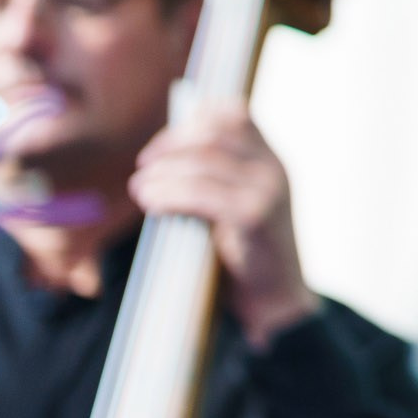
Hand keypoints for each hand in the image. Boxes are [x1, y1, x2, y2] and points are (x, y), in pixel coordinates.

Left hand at [130, 103, 320, 349]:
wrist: (276, 303)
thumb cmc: (246, 258)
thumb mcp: (237, 208)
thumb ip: (216, 181)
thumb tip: (164, 160)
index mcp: (271, 162)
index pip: (237, 114)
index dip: (197, 118)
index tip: (165, 144)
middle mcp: (274, 169)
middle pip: (215, 132)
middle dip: (172, 144)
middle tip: (144, 166)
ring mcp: (269, 191)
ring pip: (204, 161)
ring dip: (163, 172)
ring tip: (141, 189)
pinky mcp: (256, 216)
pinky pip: (202, 193)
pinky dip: (170, 194)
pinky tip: (152, 204)